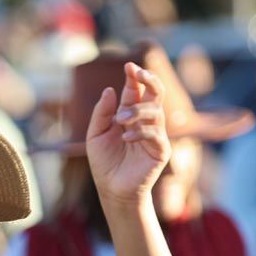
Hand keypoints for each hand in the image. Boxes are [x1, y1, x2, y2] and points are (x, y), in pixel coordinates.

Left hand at [86, 63, 171, 207]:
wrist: (112, 189)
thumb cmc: (104, 163)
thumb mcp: (95, 135)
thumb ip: (102, 113)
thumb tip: (110, 89)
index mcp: (129, 115)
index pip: (136, 91)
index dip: (134, 77)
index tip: (129, 66)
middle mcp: (145, 122)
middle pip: (155, 94)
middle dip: (148, 80)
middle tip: (137, 73)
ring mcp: (155, 135)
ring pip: (155, 111)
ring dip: (136, 111)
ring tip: (120, 120)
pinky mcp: (161, 150)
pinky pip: (155, 134)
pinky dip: (140, 131)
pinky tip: (126, 136)